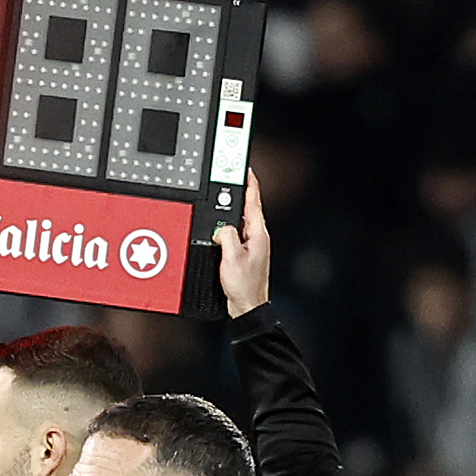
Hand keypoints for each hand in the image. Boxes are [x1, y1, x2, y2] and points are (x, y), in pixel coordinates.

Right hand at [214, 170, 270, 317]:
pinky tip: (217, 233)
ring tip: (217, 206)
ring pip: (238, 222)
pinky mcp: (244, 254)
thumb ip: (225, 236)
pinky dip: (225, 230)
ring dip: (228, 214)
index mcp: (258, 234)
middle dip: (237, 194)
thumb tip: (221, 228)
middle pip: (246, 209)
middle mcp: (257, 237)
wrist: (247, 307)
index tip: (246, 168)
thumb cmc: (244, 286)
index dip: (249, 183)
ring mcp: (251, 245)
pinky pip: (234, 235)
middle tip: (228, 180)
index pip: (254, 201)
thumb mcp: (231, 257)